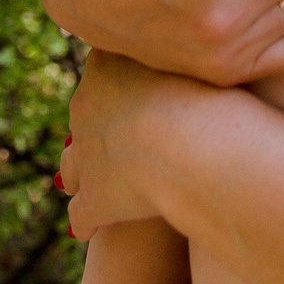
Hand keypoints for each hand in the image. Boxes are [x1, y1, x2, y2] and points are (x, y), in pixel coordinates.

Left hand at [60, 48, 209, 240]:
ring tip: (86, 182)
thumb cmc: (210, 94)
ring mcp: (85, 153)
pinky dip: (85, 221)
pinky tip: (88, 230)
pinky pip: (82, 213)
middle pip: (85, 111)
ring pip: (73, 163)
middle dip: (97, 123)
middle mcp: (86, 105)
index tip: (138, 88)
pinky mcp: (95, 199)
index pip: (104, 66)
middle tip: (119, 133)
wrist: (190, 142)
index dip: (120, 80)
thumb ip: (193, 56)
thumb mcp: (203, 60)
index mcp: (107, 64)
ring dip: (80, 173)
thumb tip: (210, 53)